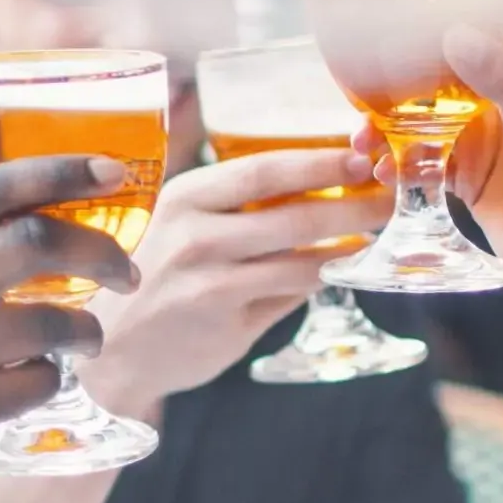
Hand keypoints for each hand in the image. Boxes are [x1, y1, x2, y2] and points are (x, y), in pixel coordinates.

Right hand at [0, 156, 143, 502]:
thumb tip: (43, 207)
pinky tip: (42, 378)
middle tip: (128, 271)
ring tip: (89, 337)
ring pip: (51, 320)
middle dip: (100, 251)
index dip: (63, 170)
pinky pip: (40, 381)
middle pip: (35, 241)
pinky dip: (55, 377)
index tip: (115, 170)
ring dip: (88, 328)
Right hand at [82, 148, 388, 415]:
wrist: (113, 351)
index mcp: (185, 197)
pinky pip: (291, 292)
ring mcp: (210, 280)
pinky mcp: (225, 319)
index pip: (264, 168)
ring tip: (380, 229)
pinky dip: (325, 276)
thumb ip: (242, 213)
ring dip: (349, 241)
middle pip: (292, 211)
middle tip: (389, 192)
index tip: (362, 152)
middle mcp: (194, 234)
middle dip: (352, 200)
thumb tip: (320, 188)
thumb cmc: (155, 281)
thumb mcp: (182, 228)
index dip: (319, 159)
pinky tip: (346, 267)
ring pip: (300, 256)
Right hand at [356, 26, 502, 406]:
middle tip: (358, 89)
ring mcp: (486, 140)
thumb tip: (455, 34)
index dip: (440, 14)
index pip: (484, 21)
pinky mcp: (469, 180)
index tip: (391, 9)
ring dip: (390, 127)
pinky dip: (397, 165)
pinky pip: (422, 162)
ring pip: (424, 119)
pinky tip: (376, 173)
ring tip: (361, 142)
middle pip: (441, 72)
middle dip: (397, 79)